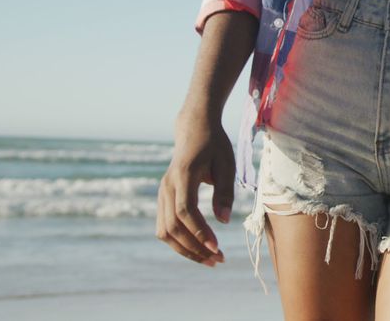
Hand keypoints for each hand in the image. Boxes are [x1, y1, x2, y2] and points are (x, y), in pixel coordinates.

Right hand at [155, 112, 234, 266]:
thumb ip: (225, 192)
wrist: (194, 128)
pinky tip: (198, 248)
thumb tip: (223, 222)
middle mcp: (167, 185)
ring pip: (165, 231)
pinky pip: (165, 226)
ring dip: (186, 249)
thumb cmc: (215, 145)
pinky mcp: (163, 198)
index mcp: (184, 175)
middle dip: (195, 247)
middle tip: (219, 260)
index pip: (185, 211)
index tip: (217, 247)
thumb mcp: (227, 164)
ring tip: (210, 260)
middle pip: (173, 226)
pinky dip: (179, 241)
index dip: (199, 232)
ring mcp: (162, 192)